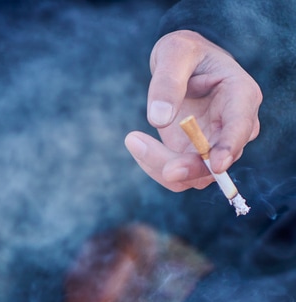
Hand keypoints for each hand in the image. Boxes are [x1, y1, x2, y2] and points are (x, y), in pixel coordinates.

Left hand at [124, 30, 261, 191]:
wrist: (180, 67)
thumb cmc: (184, 52)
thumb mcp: (175, 52)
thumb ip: (167, 81)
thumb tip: (159, 120)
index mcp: (241, 94)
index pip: (240, 126)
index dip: (229, 146)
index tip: (216, 164)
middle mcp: (234, 127)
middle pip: (218, 159)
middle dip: (190, 168)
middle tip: (165, 169)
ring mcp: (216, 147)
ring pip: (196, 175)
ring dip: (163, 167)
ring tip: (134, 140)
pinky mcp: (196, 159)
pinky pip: (178, 176)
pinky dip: (155, 166)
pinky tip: (137, 143)